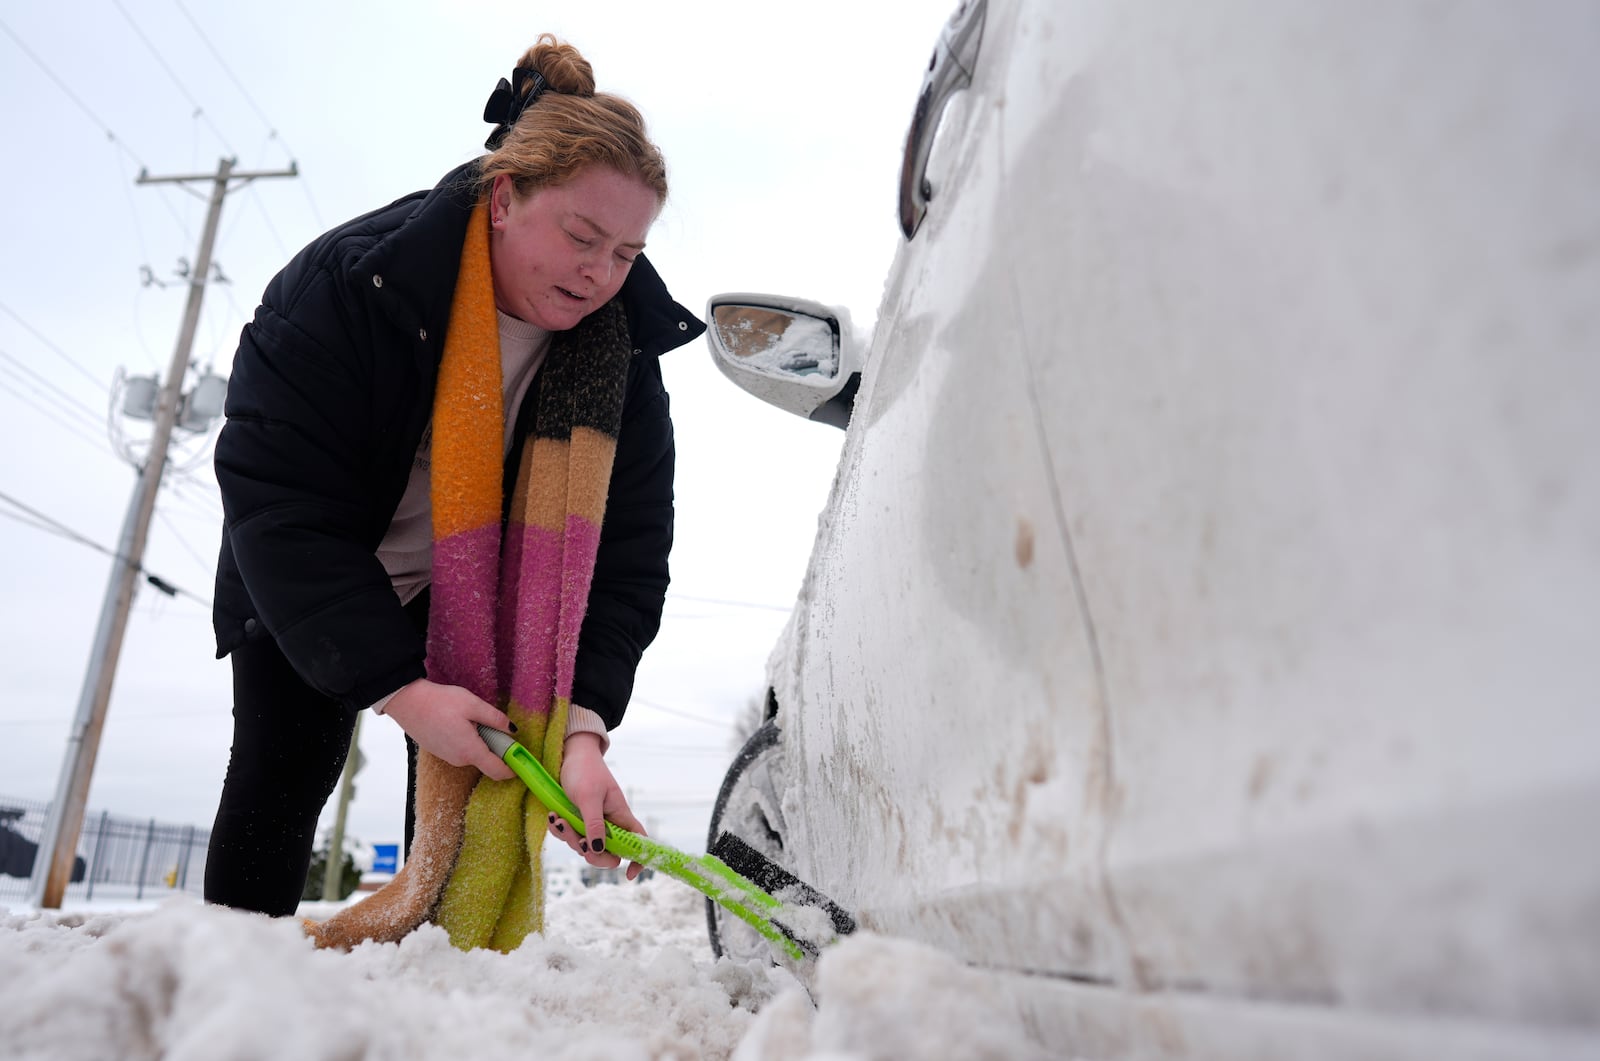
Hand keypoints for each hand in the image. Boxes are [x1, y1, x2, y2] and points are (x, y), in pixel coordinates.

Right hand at [382, 678, 514, 780]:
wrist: (407, 702)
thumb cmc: (439, 702)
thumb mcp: (473, 705)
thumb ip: (495, 719)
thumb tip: (513, 731)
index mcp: (470, 751)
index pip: (498, 771)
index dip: (513, 769)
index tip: (523, 761)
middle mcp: (459, 760)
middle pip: (487, 761)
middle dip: (496, 747)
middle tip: (494, 723)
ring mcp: (448, 757)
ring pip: (474, 754)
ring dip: (481, 741)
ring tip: (471, 718)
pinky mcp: (440, 752)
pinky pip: (462, 750)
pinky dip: (468, 740)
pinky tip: (459, 722)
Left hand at [548, 731, 646, 880]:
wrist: (567, 755)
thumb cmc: (584, 770)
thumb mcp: (588, 798)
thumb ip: (594, 824)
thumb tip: (598, 849)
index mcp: (620, 816)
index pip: (639, 841)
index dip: (638, 859)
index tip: (628, 875)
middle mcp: (609, 822)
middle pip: (606, 852)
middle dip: (589, 851)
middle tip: (577, 841)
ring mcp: (591, 823)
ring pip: (583, 845)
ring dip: (568, 835)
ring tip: (557, 817)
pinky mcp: (576, 820)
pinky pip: (569, 836)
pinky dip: (559, 829)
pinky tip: (553, 815)